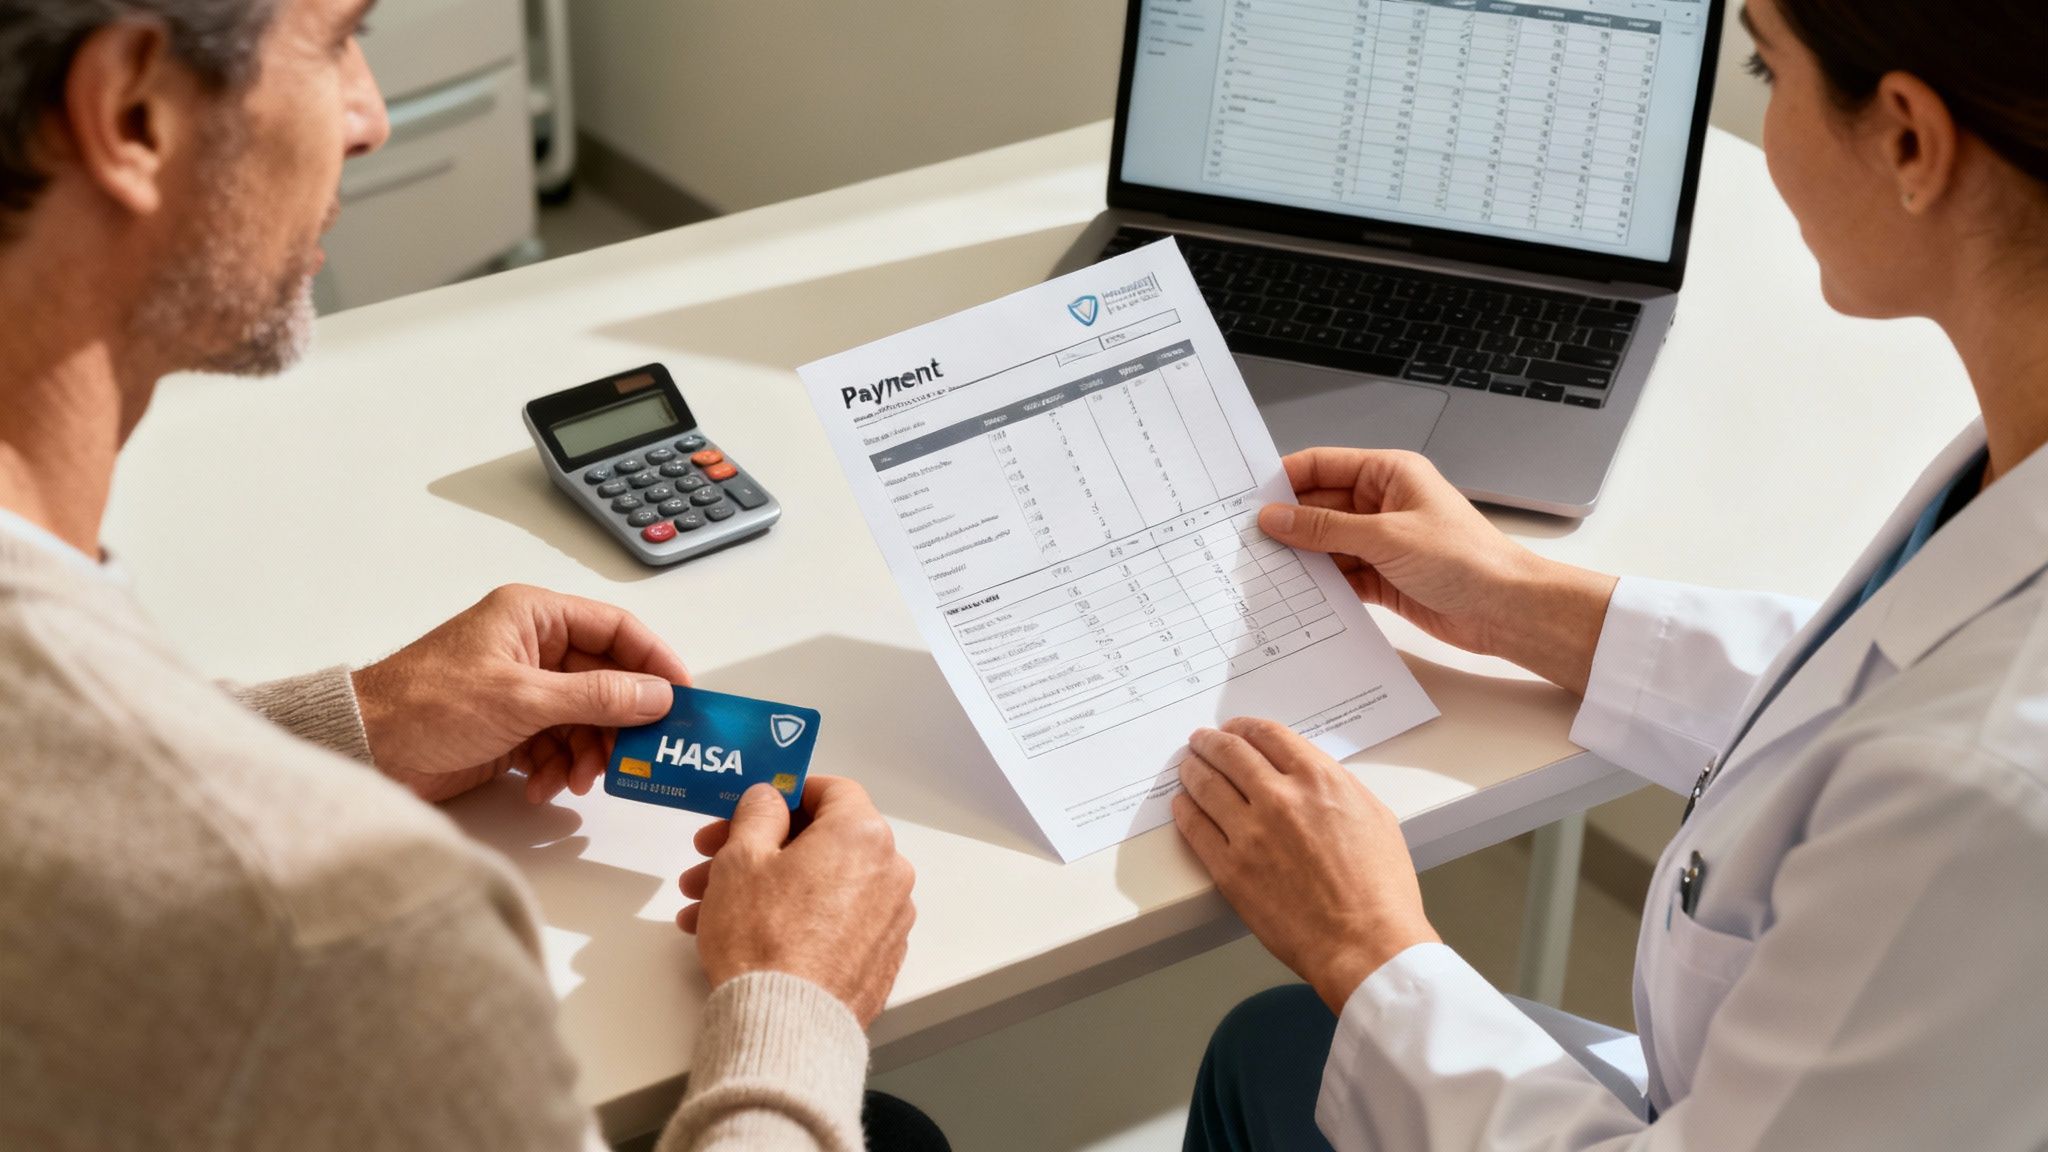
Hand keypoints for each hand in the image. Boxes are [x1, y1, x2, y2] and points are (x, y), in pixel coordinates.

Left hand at [351, 585, 689, 803]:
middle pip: (605, 680)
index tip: (683, 697)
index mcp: (535, 617)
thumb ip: (597, 696)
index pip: (617, 629)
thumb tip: (658, 696)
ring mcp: (521, 690)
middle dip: (618, 722)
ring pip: (584, 718)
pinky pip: (555, 745)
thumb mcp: (522, 699)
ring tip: (577, 780)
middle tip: (637, 755)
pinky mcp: (508, 728)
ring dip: (587, 753)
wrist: (364, 749)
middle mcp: (533, 648)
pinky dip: (556, 768)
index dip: (655, 662)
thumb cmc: (429, 705)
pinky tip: (542, 787)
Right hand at [677, 777, 914, 1026]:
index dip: (787, 793)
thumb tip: (771, 798)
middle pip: (820, 842)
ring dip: (765, 888)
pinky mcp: (879, 960)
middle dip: (758, 849)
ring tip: (705, 910)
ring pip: (820, 886)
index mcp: (864, 835)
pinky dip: (795, 920)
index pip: (833, 791)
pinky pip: (833, 924)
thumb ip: (758, 813)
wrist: (787, 1026)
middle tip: (709, 862)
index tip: (752, 808)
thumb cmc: (763, 936)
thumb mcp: (742, 859)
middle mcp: (891, 872)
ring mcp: (889, 920)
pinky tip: (744, 936)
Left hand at [1173, 718, 1438, 1013]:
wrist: (1365, 944)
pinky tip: (1182, 804)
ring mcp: (1250, 833)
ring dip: (1192, 769)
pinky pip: (1195, 828)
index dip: (1245, 727)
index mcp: (1319, 780)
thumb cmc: (1380, 890)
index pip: (1268, 735)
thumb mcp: (1374, 817)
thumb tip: (1307, 777)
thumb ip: (1336, 789)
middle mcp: (1280, 798)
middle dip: (1211, 742)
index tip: (1234, 728)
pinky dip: (1184, 810)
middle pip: (1230, 753)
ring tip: (1186, 766)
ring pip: (1206, 785)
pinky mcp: (1229, 869)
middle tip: (1201, 740)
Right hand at [1258, 448, 1615, 694]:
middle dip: (1288, 523)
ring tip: (1267, 571)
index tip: (1250, 498)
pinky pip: (1340, 573)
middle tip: (1250, 542)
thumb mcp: (1387, 537)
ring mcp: (1382, 541)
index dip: (1285, 479)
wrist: (1507, 610)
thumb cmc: (1469, 560)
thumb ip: (1326, 528)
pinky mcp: (1383, 576)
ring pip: (1326, 543)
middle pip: (1319, 506)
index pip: (1324, 465)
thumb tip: (1277, 517)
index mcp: (1390, 473)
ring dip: (1302, 557)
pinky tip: (1298, 594)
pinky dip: (1321, 583)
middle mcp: (1384, 503)